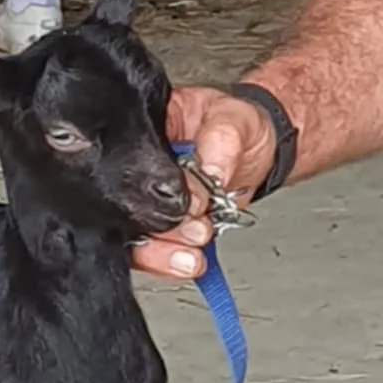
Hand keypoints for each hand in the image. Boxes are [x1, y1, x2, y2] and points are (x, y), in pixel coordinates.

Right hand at [129, 85, 276, 284]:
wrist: (258, 150)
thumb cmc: (237, 125)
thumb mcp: (234, 118)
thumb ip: (222, 140)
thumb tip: (211, 172)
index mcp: (143, 133)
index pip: (130, 163)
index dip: (155, 189)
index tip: (192, 202)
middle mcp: (139, 170)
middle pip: (125, 209)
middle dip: (161, 229)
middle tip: (197, 230)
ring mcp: (149, 200)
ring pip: (135, 237)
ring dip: (163, 253)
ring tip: (192, 257)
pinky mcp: (165, 226)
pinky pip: (157, 250)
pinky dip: (174, 262)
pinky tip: (191, 264)